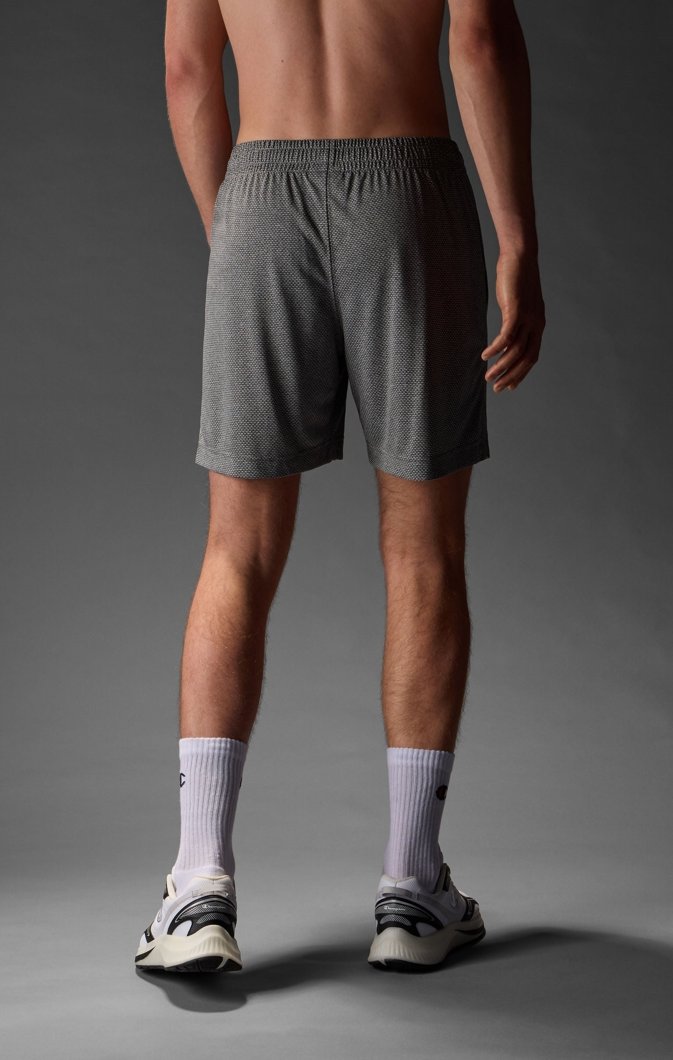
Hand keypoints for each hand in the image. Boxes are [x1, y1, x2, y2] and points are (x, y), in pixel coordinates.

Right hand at [481, 252, 544, 391]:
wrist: (520, 255)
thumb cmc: (517, 277)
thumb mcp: (518, 303)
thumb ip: (515, 318)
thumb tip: (508, 331)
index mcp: (538, 324)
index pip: (532, 356)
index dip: (521, 373)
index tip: (510, 386)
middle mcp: (536, 324)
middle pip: (526, 359)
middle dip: (511, 376)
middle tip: (497, 389)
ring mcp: (527, 318)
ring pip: (515, 351)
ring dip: (501, 366)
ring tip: (488, 376)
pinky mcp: (516, 310)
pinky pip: (506, 336)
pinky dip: (495, 349)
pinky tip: (485, 356)